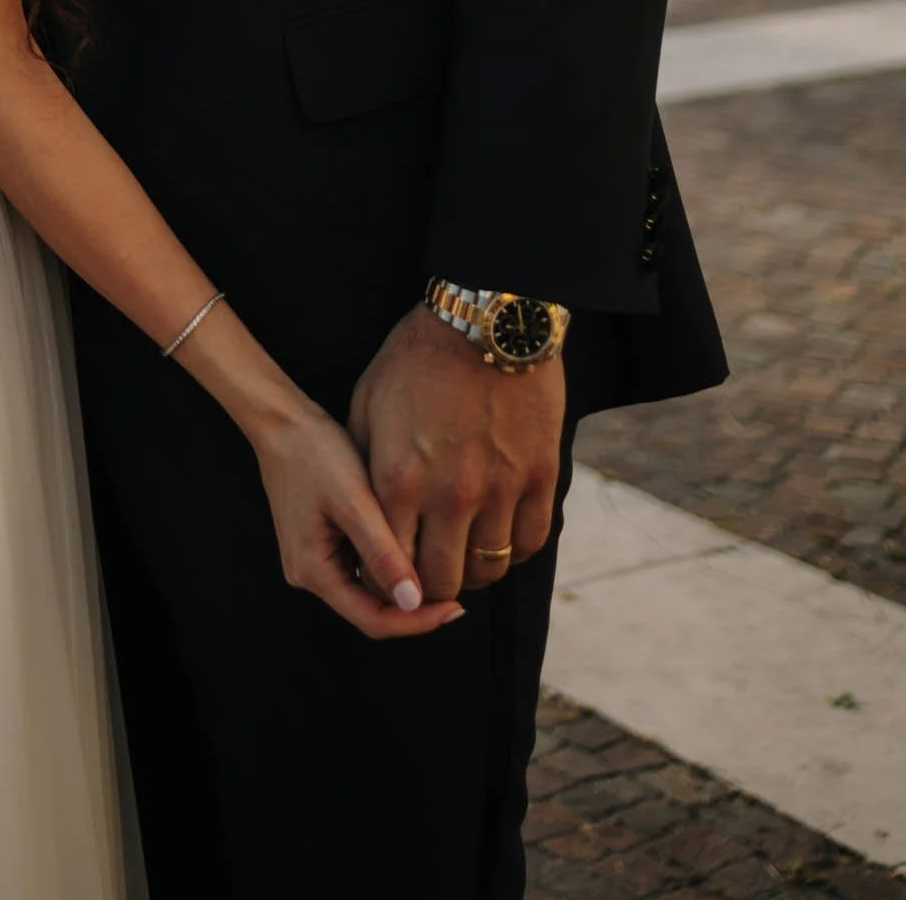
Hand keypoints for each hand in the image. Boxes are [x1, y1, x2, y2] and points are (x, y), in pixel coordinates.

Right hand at [250, 397, 467, 641]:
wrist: (282, 421)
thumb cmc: (314, 453)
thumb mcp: (354, 501)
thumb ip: (382, 554)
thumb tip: (413, 602)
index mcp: (313, 571)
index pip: (372, 620)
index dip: (416, 621)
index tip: (453, 609)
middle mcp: (308, 574)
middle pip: (369, 610)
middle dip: (411, 607)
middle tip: (453, 596)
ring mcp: (313, 559)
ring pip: (365, 589)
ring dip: (399, 585)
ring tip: (435, 571)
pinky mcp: (320, 543)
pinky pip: (358, 566)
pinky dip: (385, 564)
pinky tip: (408, 549)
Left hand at [347, 306, 562, 600]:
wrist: (485, 319)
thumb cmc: (418, 356)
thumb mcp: (368, 403)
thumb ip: (366, 464)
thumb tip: (366, 515)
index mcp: (398, 478)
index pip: (389, 564)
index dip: (386, 580)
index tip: (389, 576)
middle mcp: (449, 494)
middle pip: (440, 580)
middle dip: (429, 587)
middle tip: (428, 574)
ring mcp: (499, 489)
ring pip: (487, 569)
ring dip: (473, 572)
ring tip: (463, 557)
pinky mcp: (539, 478)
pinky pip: (528, 542)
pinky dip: (513, 550)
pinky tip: (498, 537)